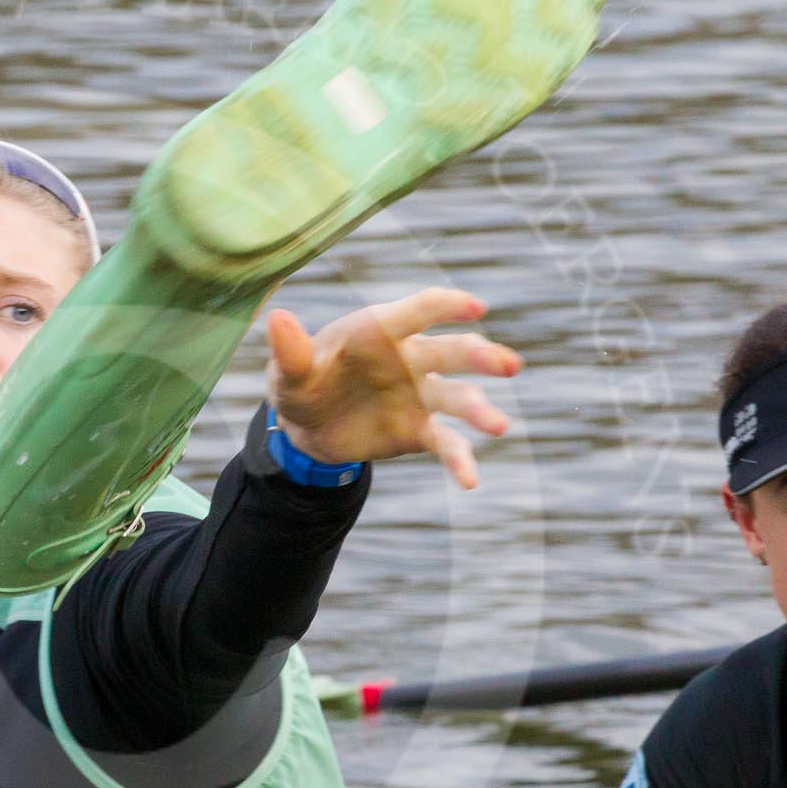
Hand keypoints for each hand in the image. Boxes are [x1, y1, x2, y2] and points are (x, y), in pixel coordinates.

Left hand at [265, 287, 520, 486]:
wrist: (307, 428)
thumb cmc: (302, 383)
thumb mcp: (289, 372)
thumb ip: (290, 351)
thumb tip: (278, 319)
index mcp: (380, 330)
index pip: (419, 311)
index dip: (446, 306)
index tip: (475, 307)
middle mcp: (409, 358)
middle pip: (452, 351)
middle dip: (481, 357)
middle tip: (508, 366)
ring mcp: (420, 394)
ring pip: (459, 397)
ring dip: (480, 410)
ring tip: (499, 426)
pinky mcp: (420, 430)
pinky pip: (447, 443)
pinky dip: (460, 460)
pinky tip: (470, 481)